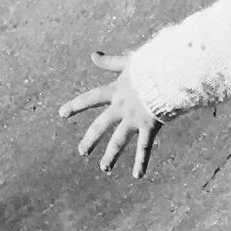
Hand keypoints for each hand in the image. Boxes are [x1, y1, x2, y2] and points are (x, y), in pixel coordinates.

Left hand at [60, 55, 162, 178]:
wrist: (168, 74)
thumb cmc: (151, 65)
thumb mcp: (128, 62)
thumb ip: (110, 61)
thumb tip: (93, 55)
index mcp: (116, 91)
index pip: (90, 99)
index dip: (76, 106)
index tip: (61, 114)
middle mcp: (121, 108)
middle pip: (101, 126)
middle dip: (91, 140)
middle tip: (82, 152)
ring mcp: (134, 119)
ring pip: (118, 141)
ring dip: (111, 156)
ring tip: (104, 168)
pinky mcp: (149, 127)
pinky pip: (144, 148)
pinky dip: (141, 163)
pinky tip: (137, 175)